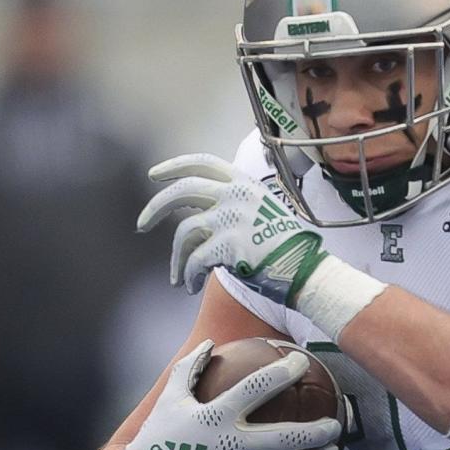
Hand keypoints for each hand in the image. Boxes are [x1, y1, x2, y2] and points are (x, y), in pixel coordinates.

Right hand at [115, 339, 342, 449]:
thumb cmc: (161, 434)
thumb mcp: (170, 397)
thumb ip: (190, 368)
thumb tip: (211, 342)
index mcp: (216, 415)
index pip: (257, 388)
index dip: (282, 373)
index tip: (302, 361)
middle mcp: (231, 444)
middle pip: (285, 438)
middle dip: (316, 432)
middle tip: (335, 424)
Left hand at [138, 154, 328, 302]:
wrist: (307, 272)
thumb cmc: (288, 248)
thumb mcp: (265, 212)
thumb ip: (234, 207)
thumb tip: (197, 220)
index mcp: (244, 184)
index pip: (202, 163)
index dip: (174, 166)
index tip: (155, 175)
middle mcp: (236, 196)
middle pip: (182, 191)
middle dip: (155, 207)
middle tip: (141, 224)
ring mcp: (231, 220)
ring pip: (184, 232)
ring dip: (176, 258)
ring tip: (177, 276)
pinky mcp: (227, 247)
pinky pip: (194, 261)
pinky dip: (188, 276)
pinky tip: (190, 286)